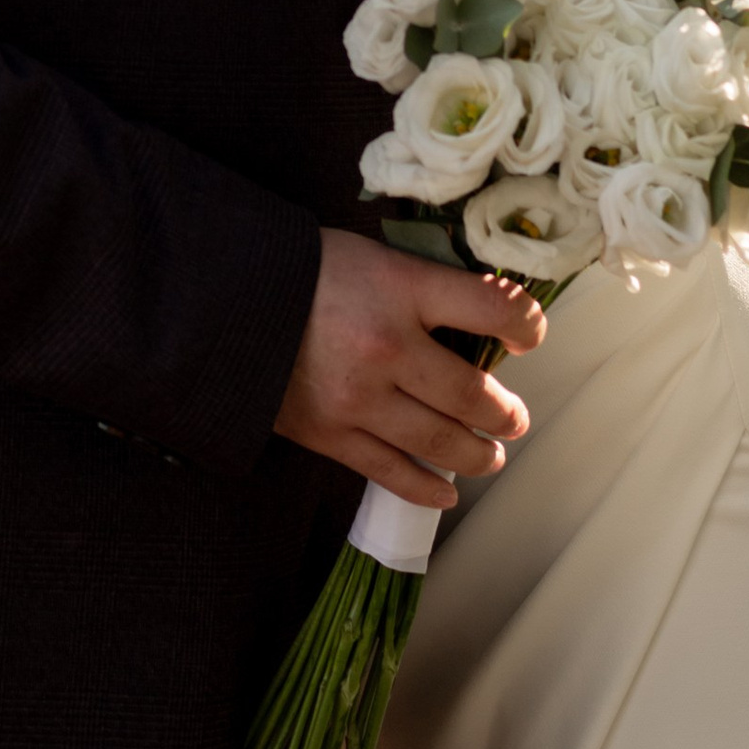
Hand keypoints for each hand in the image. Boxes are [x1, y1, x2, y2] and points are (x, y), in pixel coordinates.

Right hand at [275, 230, 544, 511]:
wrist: (218, 302)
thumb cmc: (301, 269)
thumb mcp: (370, 256)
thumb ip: (422, 285)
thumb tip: (479, 314)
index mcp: (401, 289)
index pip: (492, 308)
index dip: (526, 325)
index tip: (530, 336)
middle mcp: (387, 348)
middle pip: (474, 394)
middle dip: (506, 412)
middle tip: (514, 418)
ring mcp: (358, 399)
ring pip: (442, 443)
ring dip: (479, 455)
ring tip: (492, 454)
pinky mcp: (330, 434)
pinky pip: (392, 473)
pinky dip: (428, 488)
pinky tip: (447, 492)